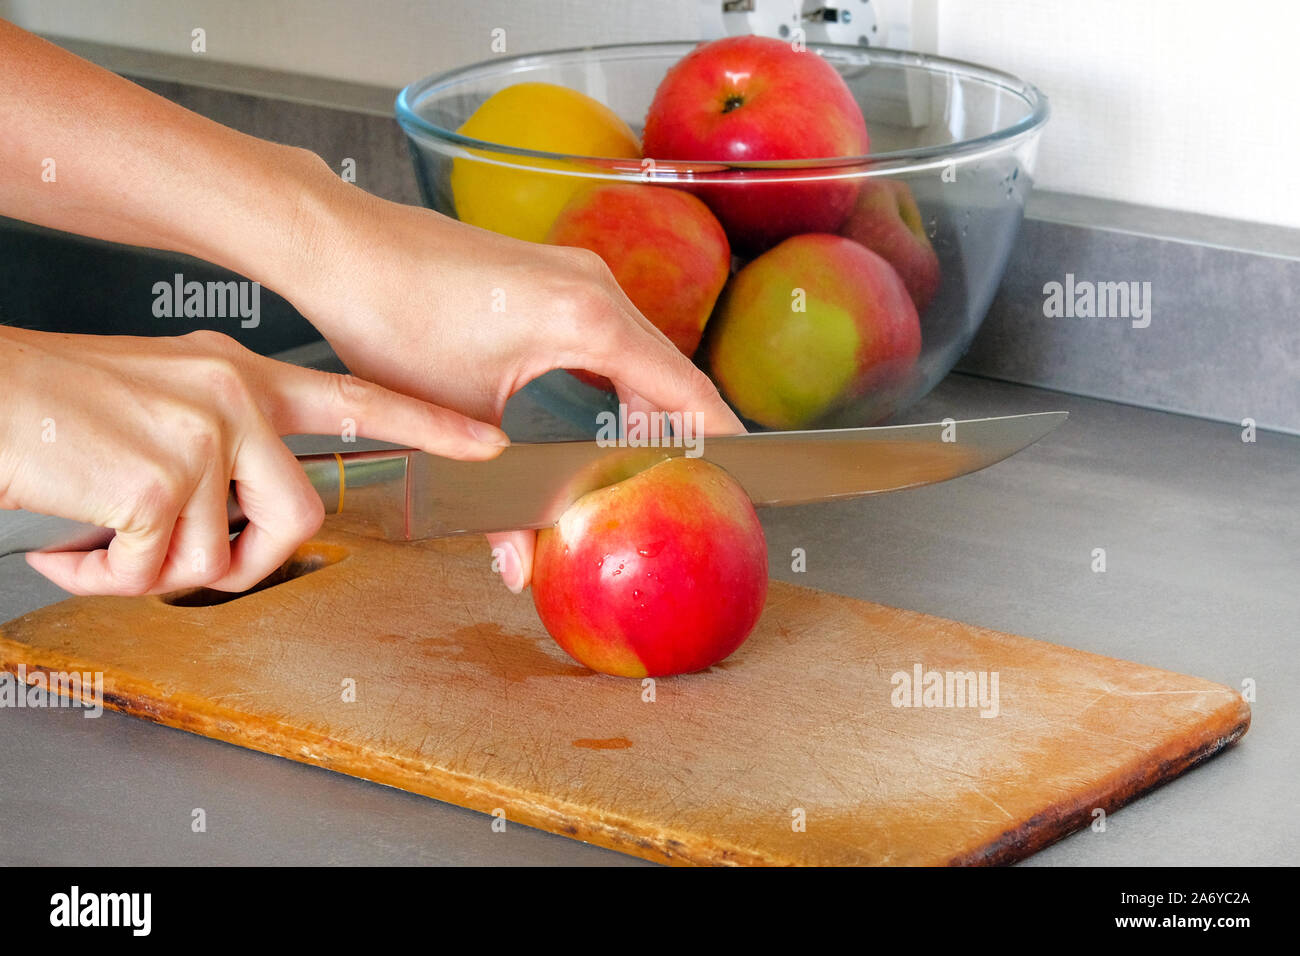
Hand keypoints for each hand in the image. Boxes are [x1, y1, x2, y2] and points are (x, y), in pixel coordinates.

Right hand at [0, 327, 508, 595]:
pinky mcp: (159, 474)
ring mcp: (202, 431)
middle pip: (300, 516)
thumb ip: (220, 457)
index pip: (359, 399)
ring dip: (151, 570)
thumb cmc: (54, 409)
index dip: (430, 427)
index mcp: (242, 376)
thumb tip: (237, 535)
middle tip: (166, 558)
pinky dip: (104, 575)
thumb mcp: (159, 409)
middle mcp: (234, 395)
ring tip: (97, 536)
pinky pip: (154, 570)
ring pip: (220, 556)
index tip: (491, 443)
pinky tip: (67, 538)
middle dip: (241, 563)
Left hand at [290, 183, 745, 592]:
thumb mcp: (458, 422)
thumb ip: (497, 506)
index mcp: (589, 320)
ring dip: (645, 403)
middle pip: (668, 370)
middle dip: (680, 430)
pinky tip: (599, 413)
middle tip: (684, 484)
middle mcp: (594, 286)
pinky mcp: (548, 273)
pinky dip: (617, 375)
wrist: (342, 246)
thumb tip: (519, 572)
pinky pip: (608, 330)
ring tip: (639, 460)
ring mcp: (572, 272)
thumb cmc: (394, 320)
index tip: (744, 474)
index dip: (717, 437)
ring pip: (638, 349)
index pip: (683, 387)